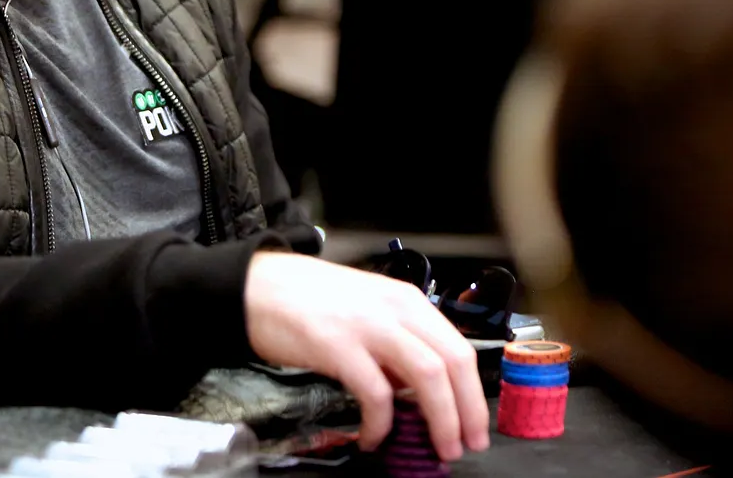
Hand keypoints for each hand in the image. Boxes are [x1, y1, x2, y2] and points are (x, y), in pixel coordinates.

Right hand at [244, 252, 488, 459]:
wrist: (256, 285)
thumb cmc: (308, 298)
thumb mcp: (366, 308)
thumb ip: (396, 341)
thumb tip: (417, 390)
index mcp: (406, 299)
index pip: (459, 347)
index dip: (474, 393)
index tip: (476, 423)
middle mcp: (395, 308)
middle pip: (453, 362)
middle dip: (468, 411)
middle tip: (467, 444)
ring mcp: (367, 325)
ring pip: (428, 376)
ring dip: (441, 420)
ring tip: (439, 447)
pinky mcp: (337, 345)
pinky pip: (376, 393)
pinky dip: (382, 423)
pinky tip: (374, 438)